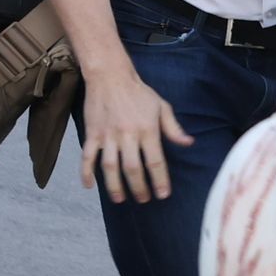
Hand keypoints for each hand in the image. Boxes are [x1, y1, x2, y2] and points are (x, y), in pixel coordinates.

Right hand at [79, 64, 191, 203]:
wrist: (109, 76)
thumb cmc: (139, 92)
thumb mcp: (162, 107)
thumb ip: (173, 128)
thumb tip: (188, 143)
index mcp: (147, 130)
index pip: (155, 162)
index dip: (159, 181)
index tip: (162, 195)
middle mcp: (127, 135)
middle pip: (132, 168)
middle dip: (138, 188)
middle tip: (143, 199)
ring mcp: (107, 135)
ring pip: (109, 166)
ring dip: (114, 185)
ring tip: (120, 199)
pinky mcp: (92, 133)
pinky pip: (87, 156)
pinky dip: (86, 172)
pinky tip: (88, 186)